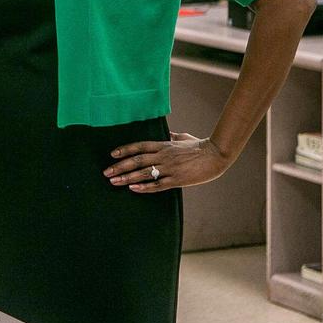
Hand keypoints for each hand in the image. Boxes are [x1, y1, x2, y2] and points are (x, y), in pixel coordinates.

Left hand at [103, 132, 230, 192]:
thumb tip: (167, 133)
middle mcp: (164, 155)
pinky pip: (158, 185)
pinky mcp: (177, 180)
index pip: (140, 146)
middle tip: (106, 172)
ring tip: (114, 182)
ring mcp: (170, 168)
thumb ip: (172, 136)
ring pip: (144, 173)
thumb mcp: (184, 137)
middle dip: (120, 166)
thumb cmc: (200, 145)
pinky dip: (144, 187)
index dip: (125, 150)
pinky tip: (133, 189)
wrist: (216, 155)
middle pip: (137, 160)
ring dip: (127, 178)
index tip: (112, 154)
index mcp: (164, 145)